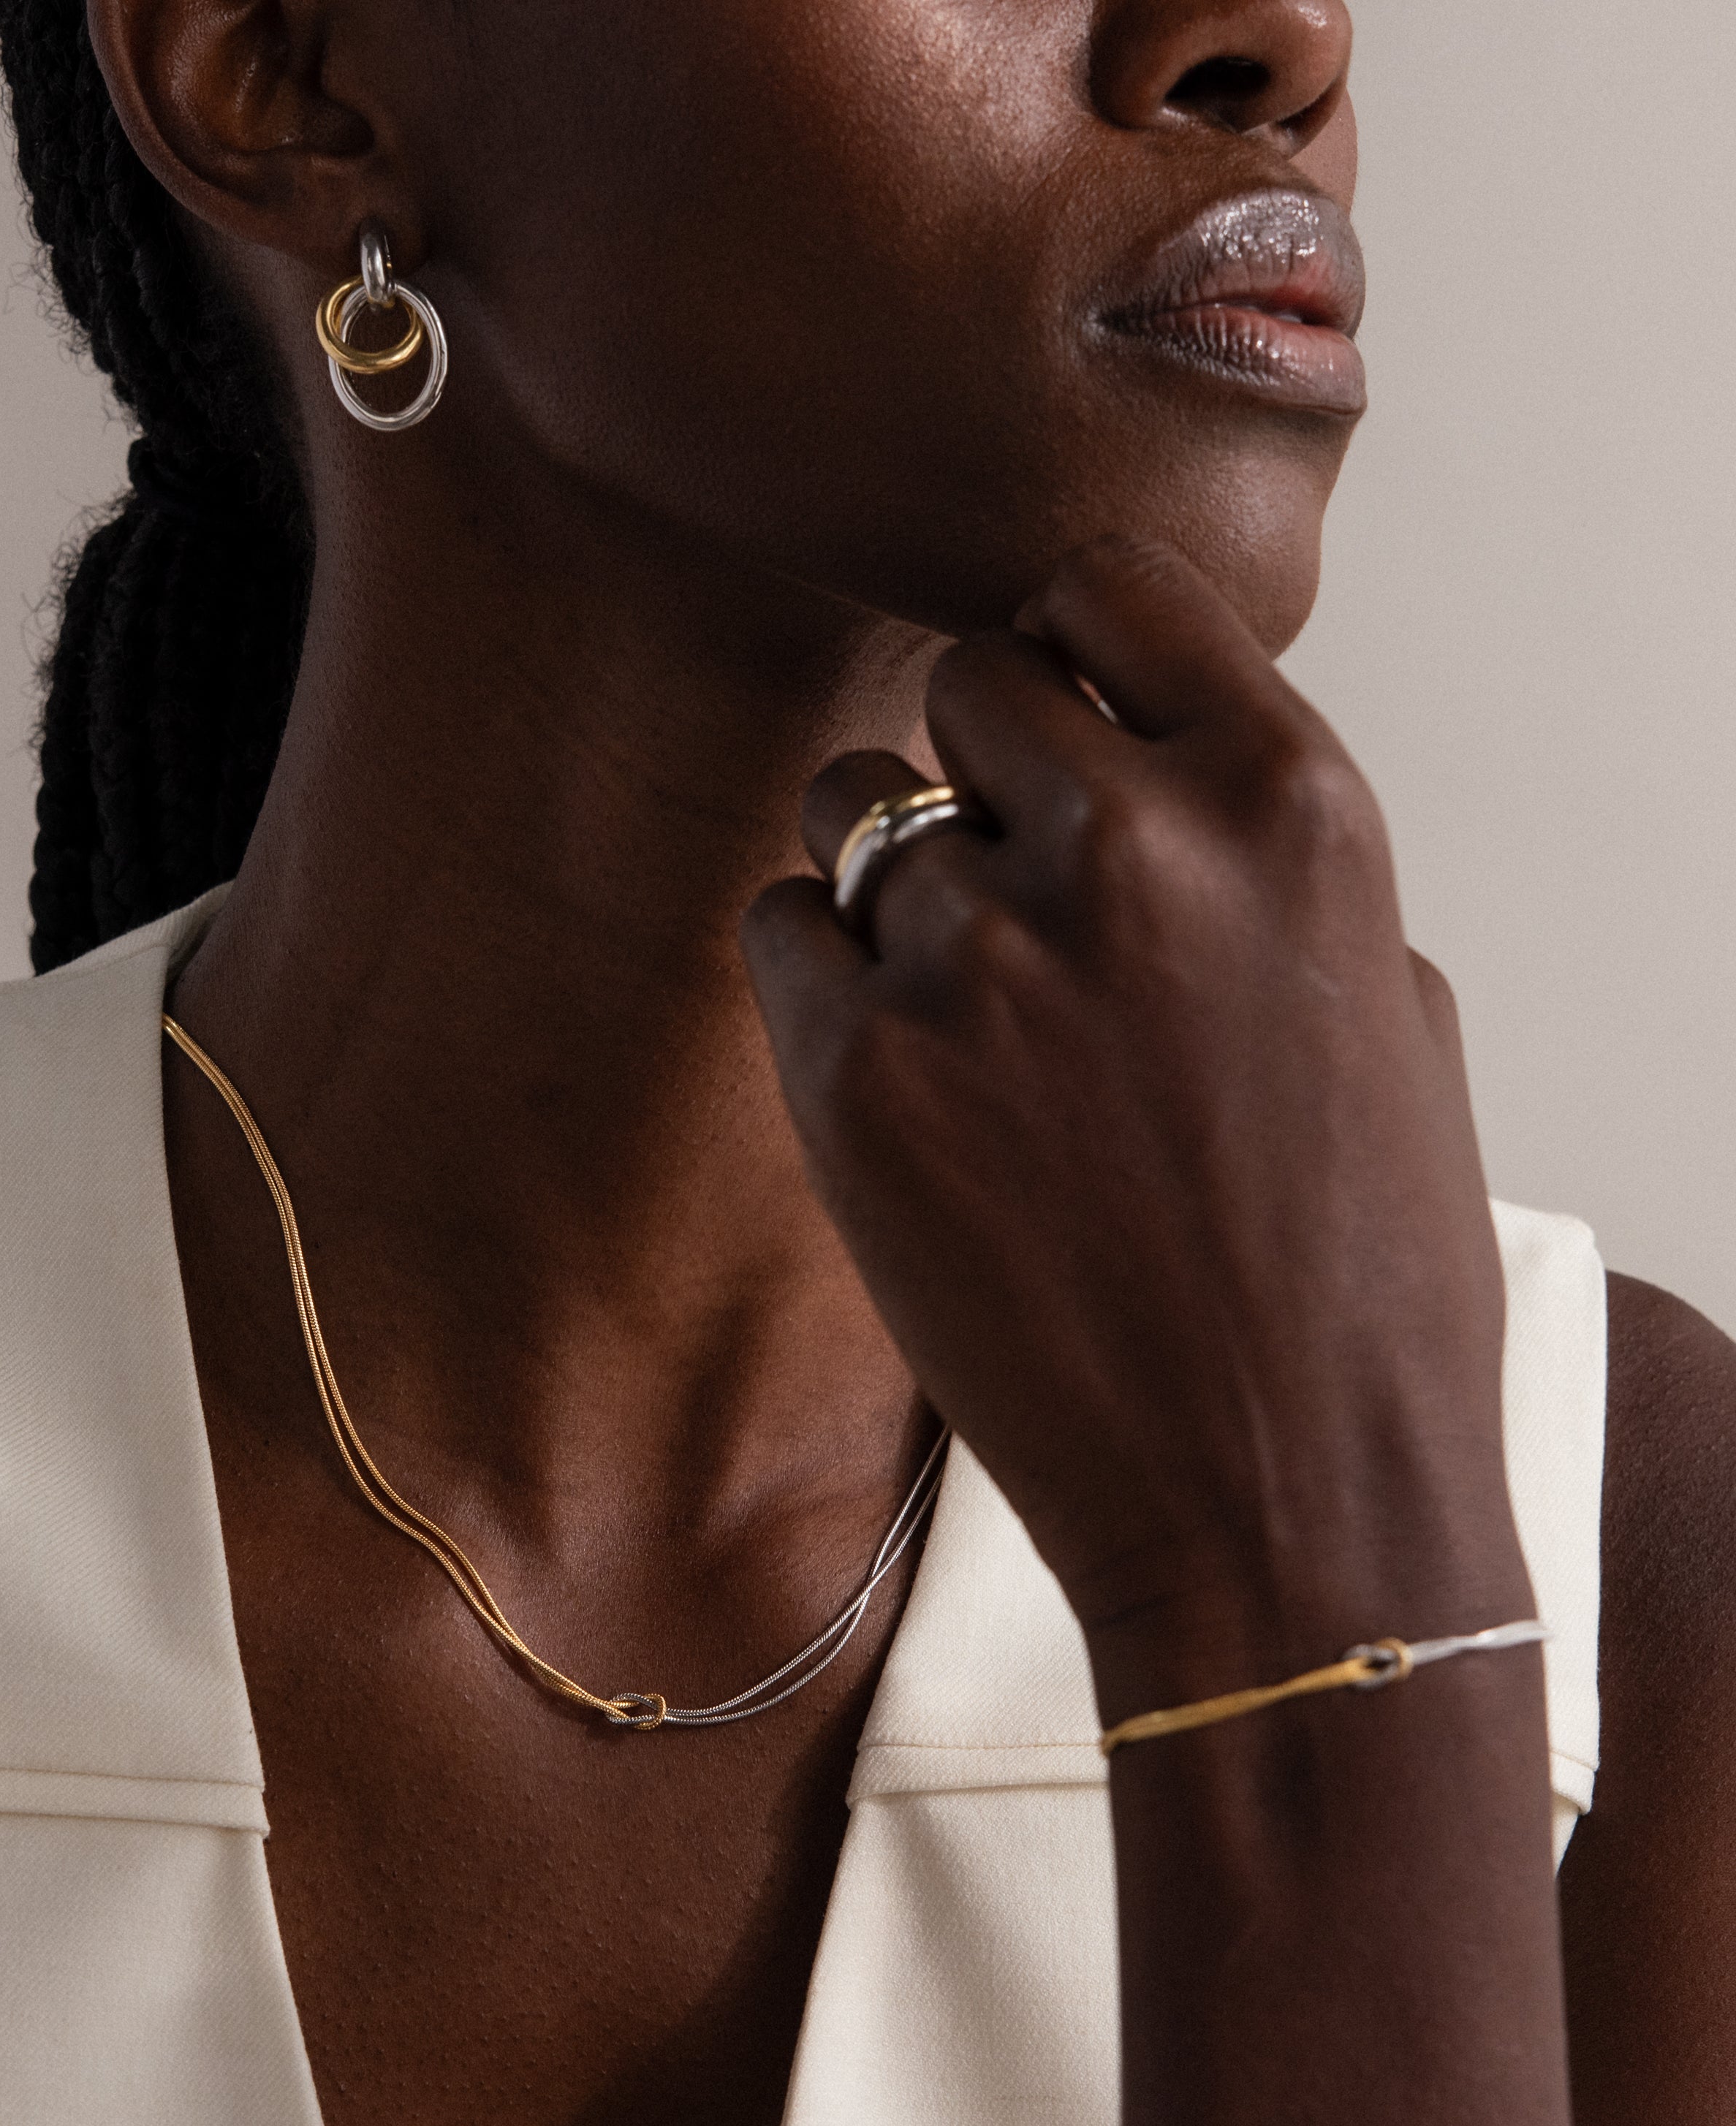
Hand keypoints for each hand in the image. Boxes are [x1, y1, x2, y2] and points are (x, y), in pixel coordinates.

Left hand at [742, 538, 1528, 1714]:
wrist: (1287, 1501)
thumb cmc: (1355, 1267)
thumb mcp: (1384, 1007)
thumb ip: (1259, 853)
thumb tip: (1145, 762)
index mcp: (1292, 805)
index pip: (1108, 586)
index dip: (1068, 645)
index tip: (1055, 706)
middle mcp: (1132, 850)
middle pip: (964, 683)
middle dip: (979, 767)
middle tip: (1011, 885)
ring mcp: (981, 962)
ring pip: (852, 808)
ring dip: (890, 875)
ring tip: (966, 1004)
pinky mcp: (858, 1077)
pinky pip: (779, 927)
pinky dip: (820, 977)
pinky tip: (901, 1070)